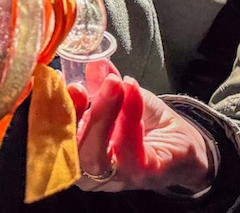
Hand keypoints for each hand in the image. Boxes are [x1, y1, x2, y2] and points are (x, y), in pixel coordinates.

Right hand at [69, 75, 211, 194]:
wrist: (188, 145)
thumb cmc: (149, 125)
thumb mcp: (124, 98)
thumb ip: (105, 83)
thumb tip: (93, 63)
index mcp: (81, 151)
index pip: (57, 138)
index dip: (52, 112)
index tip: (58, 82)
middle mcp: (94, 171)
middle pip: (73, 150)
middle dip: (75, 115)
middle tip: (82, 85)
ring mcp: (118, 177)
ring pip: (96, 156)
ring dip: (102, 114)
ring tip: (113, 84)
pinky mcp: (144, 174)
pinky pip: (131, 151)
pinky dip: (130, 118)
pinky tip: (133, 92)